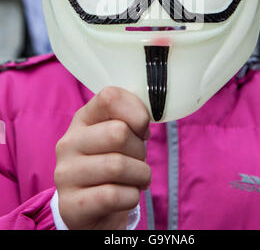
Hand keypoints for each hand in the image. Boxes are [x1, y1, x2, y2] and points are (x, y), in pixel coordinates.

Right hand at [54, 87, 150, 229]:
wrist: (91, 210)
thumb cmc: (112, 164)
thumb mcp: (119, 137)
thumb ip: (131, 120)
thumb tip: (144, 118)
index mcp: (82, 119)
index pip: (110, 97)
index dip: (136, 112)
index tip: (142, 129)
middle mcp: (68, 143)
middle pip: (118, 132)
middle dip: (140, 150)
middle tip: (138, 160)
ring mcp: (66, 174)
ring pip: (117, 166)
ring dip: (140, 175)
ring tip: (136, 179)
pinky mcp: (70, 205)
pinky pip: (113, 195)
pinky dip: (131, 197)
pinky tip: (126, 196)